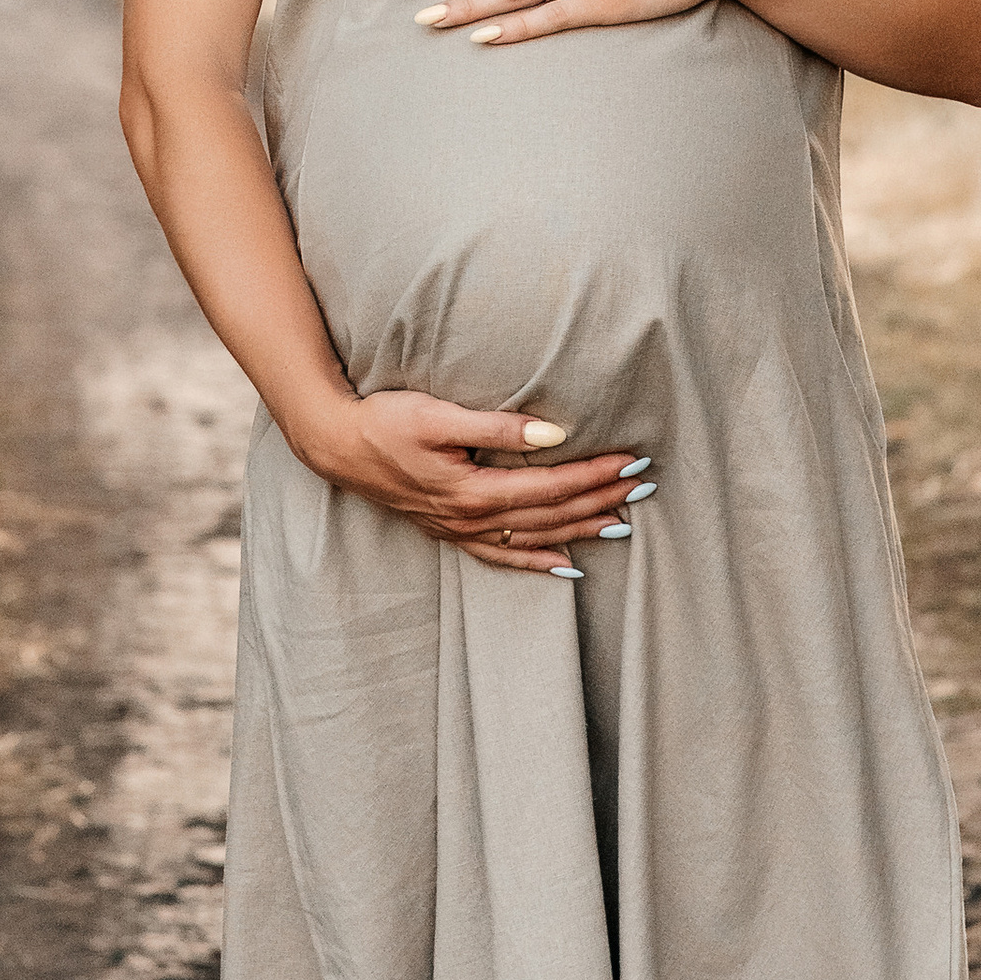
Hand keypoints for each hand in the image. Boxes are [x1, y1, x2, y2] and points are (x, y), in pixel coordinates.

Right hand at [299, 389, 649, 575]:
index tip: (631, 461)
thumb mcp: (437, 415)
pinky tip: (566, 564)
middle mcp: (472, 519)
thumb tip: (552, 433)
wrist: (337, 445)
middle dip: (600, 500)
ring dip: (581, 529)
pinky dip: (538, 562)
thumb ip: (496, 426)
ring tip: (622, 521)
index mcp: (473, 490)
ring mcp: (461, 531)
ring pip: (535, 538)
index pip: (550, 485)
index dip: (593, 475)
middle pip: (551, 514)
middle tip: (643, 485)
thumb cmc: (384, 421)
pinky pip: (503, 557)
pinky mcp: (450, 531)